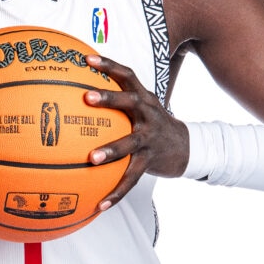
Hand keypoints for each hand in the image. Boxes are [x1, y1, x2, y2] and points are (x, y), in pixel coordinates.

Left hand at [84, 54, 189, 208]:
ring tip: (91, 158)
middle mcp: (148, 114)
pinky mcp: (150, 161)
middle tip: (86, 98)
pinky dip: (116, 192)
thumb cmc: (152, 124)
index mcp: (143, 98)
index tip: (86, 58)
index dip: (108, 65)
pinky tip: (99, 205)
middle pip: (130, 101)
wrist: (186, 147)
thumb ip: (117, 98)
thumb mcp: (141, 107)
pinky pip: (131, 178)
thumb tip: (77, 91)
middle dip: (109, 98)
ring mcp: (150, 138)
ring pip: (130, 143)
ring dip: (111, 150)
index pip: (127, 75)